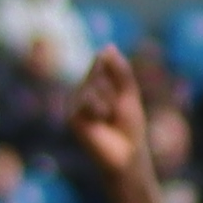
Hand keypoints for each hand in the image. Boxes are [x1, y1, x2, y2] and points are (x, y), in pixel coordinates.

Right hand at [62, 47, 152, 200]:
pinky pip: (88, 98)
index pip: (104, 62)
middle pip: (99, 71)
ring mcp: (76, 104)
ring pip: (93, 83)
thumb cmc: (130, 127)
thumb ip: (119, 70)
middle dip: (115, 89)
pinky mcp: (72, 116)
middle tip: (117, 112)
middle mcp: (83, 92)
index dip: (117, 74)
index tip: (123, 96)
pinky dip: (101, 110)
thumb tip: (107, 46)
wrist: (126, 155)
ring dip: (109, 101)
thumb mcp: (128, 93)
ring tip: (110, 118)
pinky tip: (102, 122)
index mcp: (96, 85)